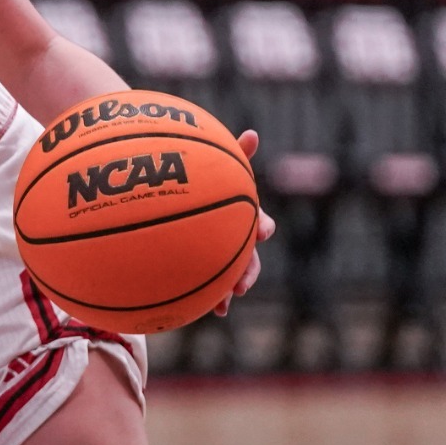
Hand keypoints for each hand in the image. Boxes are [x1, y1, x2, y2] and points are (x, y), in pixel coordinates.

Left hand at [215, 129, 276, 316]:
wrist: (183, 204)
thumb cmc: (207, 180)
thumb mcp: (217, 167)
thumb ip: (234, 156)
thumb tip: (253, 133)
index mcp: (243, 215)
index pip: (259, 221)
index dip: (262, 226)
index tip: (262, 231)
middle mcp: (238, 236)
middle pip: (250, 256)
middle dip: (249, 271)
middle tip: (242, 284)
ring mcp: (225, 252)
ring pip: (233, 274)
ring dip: (232, 287)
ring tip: (226, 300)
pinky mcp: (208, 265)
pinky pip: (213, 284)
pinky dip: (214, 297)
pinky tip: (212, 310)